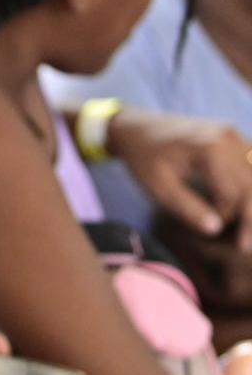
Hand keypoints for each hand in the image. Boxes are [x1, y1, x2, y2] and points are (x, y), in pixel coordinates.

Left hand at [106, 109, 251, 250]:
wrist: (135, 128)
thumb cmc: (143, 159)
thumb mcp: (158, 188)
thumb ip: (187, 208)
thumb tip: (216, 230)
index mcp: (210, 149)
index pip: (235, 193)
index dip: (234, 219)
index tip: (227, 239)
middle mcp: (228, 138)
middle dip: (251, 216)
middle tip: (246, 245)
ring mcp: (233, 134)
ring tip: (246, 228)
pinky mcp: (234, 136)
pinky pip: (251, 164)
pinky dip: (250, 185)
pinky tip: (243, 207)